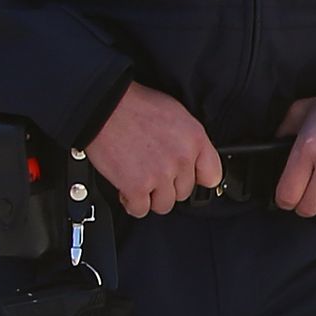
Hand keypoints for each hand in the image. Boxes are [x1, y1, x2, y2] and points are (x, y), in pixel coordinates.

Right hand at [84, 83, 219, 217]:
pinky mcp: (137, 186)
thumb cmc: (134, 105)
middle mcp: (181, 159)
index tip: (184, 178)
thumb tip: (191, 160)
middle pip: (184, 192)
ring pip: (164, 205)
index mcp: (195, 139)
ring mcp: (160, 174)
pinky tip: (126, 188)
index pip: (212, 175)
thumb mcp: (175, 114)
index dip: (196, 178)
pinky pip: (140, 209)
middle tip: (152, 172)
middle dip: (167, 185)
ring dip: (150, 196)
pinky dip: (131, 202)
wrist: (103, 107)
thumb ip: (188, 140)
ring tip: (139, 179)